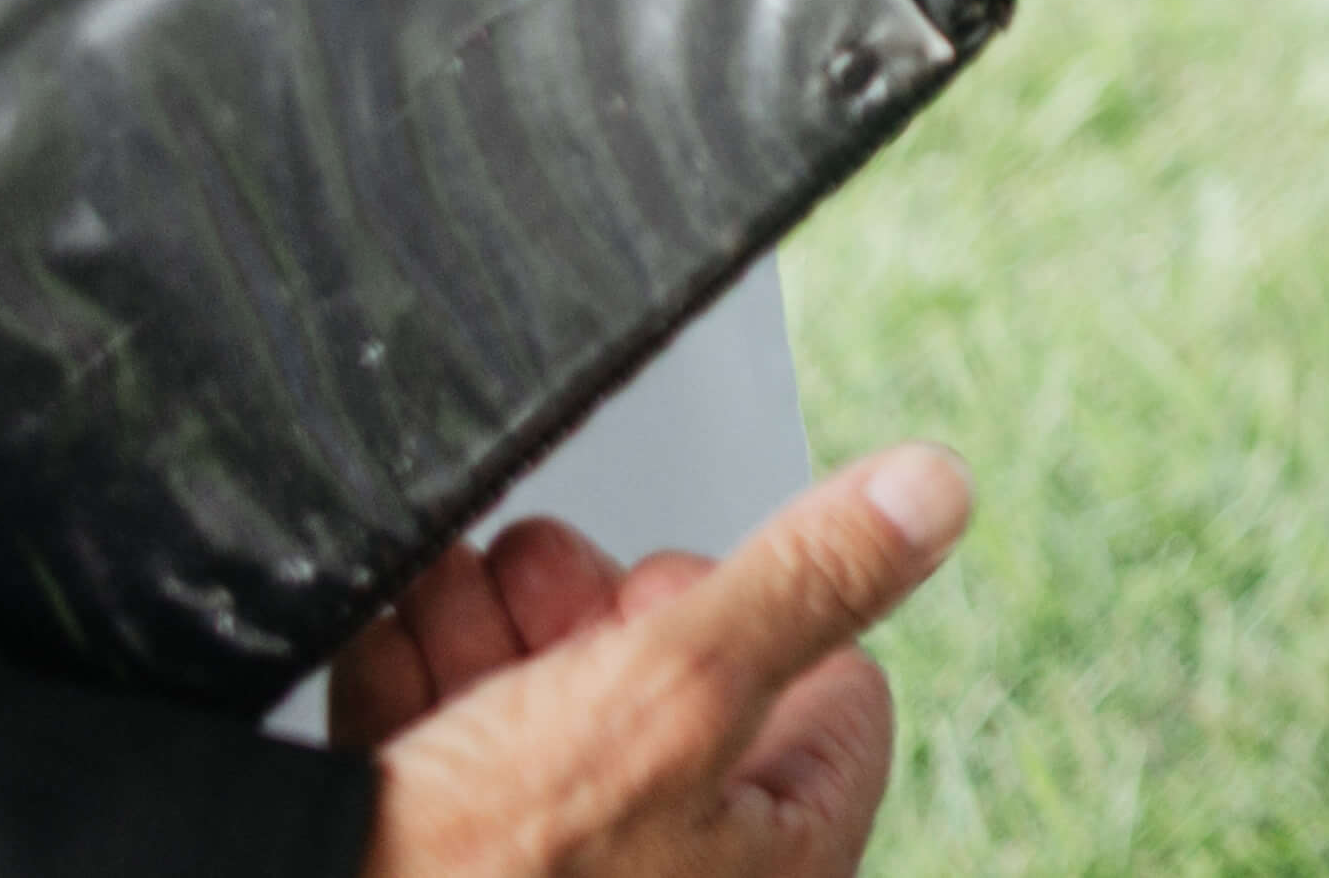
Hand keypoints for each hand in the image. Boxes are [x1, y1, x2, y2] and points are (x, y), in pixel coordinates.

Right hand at [341, 447, 963, 874]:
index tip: (676, 590)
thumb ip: (801, 585)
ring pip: (547, 722)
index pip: (826, 700)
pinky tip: (395, 631)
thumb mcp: (674, 688)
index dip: (753, 617)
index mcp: (774, 868)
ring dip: (494, 633)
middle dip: (587, 611)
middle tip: (536, 564)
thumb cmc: (482, 874)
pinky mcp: (438, 871)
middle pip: (668, 700)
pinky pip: (451, 770)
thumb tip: (933, 489)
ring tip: (451, 581)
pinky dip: (422, 694)